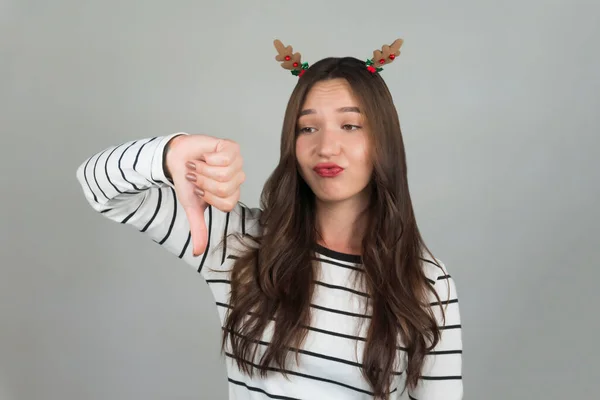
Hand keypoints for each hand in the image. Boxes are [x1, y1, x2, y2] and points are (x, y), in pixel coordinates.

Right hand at [165, 134, 244, 255]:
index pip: (227, 203)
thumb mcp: (192, 208)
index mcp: (231, 195)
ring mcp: (237, 163)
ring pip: (224, 173)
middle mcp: (237, 179)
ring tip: (198, 165)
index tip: (199, 190)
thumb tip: (197, 253)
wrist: (176, 158)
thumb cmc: (187, 181)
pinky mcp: (232, 147)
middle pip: (225, 188)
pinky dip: (209, 157)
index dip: (208, 196)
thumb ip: (198, 229)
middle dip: (204, 181)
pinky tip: (205, 155)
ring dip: (204, 169)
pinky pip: (225, 158)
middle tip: (196, 175)